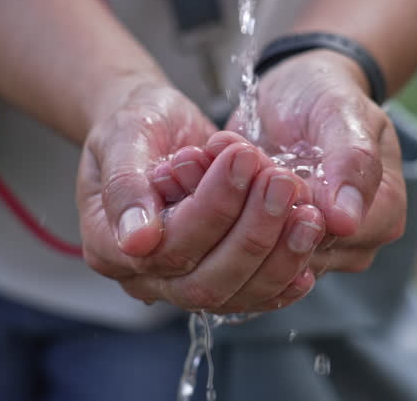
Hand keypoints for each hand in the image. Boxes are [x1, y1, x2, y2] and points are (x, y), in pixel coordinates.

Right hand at [77, 86, 323, 312]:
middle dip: (252, 233)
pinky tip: (308, 245)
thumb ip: (125, 184)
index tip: (245, 160)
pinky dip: (285, 272)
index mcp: (108, 245)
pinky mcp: (216, 275)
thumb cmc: (134, 123)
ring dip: (278, 256)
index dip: (212, 208)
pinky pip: (253, 292)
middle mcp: (144, 275)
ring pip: (235, 293)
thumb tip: (138, 240)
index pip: (168, 246)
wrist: (153, 125)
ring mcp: (181, 281)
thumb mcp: (122, 136)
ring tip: (308, 213)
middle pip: (205, 281)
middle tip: (283, 183)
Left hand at [227, 50, 406, 275]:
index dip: (284, 206)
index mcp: (381, 217)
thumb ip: (350, 162)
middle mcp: (349, 245)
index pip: (327, 238)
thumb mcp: (342, 113)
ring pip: (255, 252)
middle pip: (289, 251)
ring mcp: (307, 248)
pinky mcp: (269, 243)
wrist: (298, 89)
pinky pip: (235, 242)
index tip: (255, 161)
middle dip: (247, 202)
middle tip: (224, 152)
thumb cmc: (327, 95)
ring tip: (206, 157)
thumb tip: (345, 222)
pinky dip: (211, 207)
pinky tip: (195, 172)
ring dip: (223, 205)